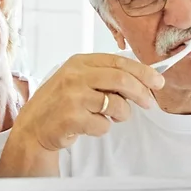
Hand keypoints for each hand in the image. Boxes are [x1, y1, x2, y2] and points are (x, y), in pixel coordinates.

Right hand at [13, 54, 163, 150]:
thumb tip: (143, 79)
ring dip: (121, 114)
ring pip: (116, 105)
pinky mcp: (71, 118)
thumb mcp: (78, 80)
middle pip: (121, 80)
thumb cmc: (60, 103)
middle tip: (149, 103)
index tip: (158, 81)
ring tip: (111, 116)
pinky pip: (103, 125)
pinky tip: (90, 125)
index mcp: (80, 63)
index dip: (142, 71)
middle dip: (141, 92)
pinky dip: (103, 128)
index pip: (119, 62)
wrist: (33, 127)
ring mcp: (72, 97)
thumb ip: (104, 76)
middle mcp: (75, 76)